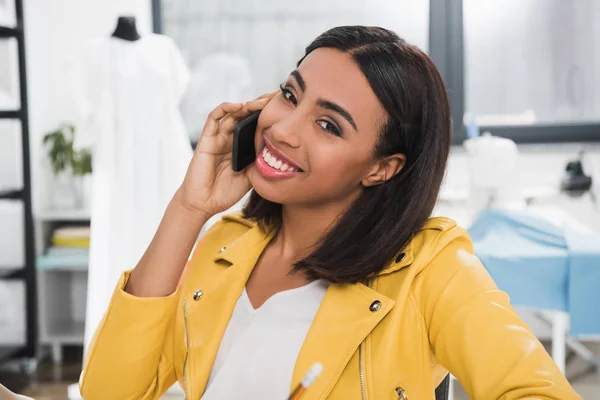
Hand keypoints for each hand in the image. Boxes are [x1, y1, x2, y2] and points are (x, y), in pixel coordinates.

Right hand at [176, 91, 278, 218]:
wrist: (205, 203)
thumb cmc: (226, 192)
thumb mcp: (251, 176)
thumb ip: (260, 162)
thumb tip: (278, 152)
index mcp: (241, 146)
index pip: (255, 124)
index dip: (268, 114)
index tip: (286, 107)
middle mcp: (230, 138)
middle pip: (246, 114)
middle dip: (261, 104)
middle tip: (277, 96)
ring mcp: (218, 137)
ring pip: (233, 112)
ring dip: (248, 104)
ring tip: (264, 101)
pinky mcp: (207, 139)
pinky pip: (214, 118)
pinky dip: (226, 108)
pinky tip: (240, 106)